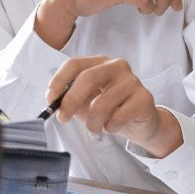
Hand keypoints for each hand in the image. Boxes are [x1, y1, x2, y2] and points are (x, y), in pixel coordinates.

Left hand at [46, 56, 181, 156]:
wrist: (141, 123)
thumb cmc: (109, 109)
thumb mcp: (85, 102)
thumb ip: (70, 98)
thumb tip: (54, 102)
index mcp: (98, 62)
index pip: (74, 64)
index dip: (59, 80)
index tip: (50, 99)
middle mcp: (116, 66)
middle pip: (87, 79)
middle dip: (71, 101)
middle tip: (62, 118)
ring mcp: (132, 80)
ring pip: (102, 103)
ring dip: (92, 123)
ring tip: (94, 130)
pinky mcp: (144, 98)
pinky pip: (119, 116)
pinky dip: (110, 127)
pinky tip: (111, 127)